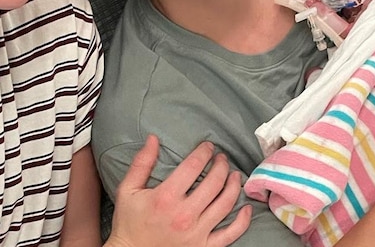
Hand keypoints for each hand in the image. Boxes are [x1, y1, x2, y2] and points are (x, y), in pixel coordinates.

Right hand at [106, 135, 250, 246]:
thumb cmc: (129, 222)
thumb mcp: (128, 189)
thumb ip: (141, 163)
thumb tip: (153, 139)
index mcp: (166, 197)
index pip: (193, 166)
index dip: (204, 152)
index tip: (208, 147)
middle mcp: (184, 215)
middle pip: (214, 182)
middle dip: (221, 165)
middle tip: (222, 158)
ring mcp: (197, 233)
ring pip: (225, 204)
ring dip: (234, 185)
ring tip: (234, 175)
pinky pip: (230, 234)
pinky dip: (242, 221)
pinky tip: (246, 208)